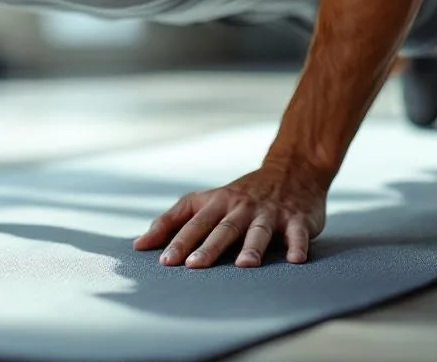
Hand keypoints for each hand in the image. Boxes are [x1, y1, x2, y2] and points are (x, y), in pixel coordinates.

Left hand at [133, 162, 327, 267]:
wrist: (290, 170)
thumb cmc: (239, 196)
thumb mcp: (204, 201)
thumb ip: (172, 221)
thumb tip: (139, 245)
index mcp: (216, 203)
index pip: (193, 222)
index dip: (178, 241)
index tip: (164, 261)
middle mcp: (241, 207)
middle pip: (223, 228)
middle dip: (208, 247)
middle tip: (194, 266)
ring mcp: (269, 212)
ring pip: (258, 231)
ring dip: (252, 247)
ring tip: (244, 265)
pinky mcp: (296, 219)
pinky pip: (297, 233)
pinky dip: (297, 246)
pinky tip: (295, 260)